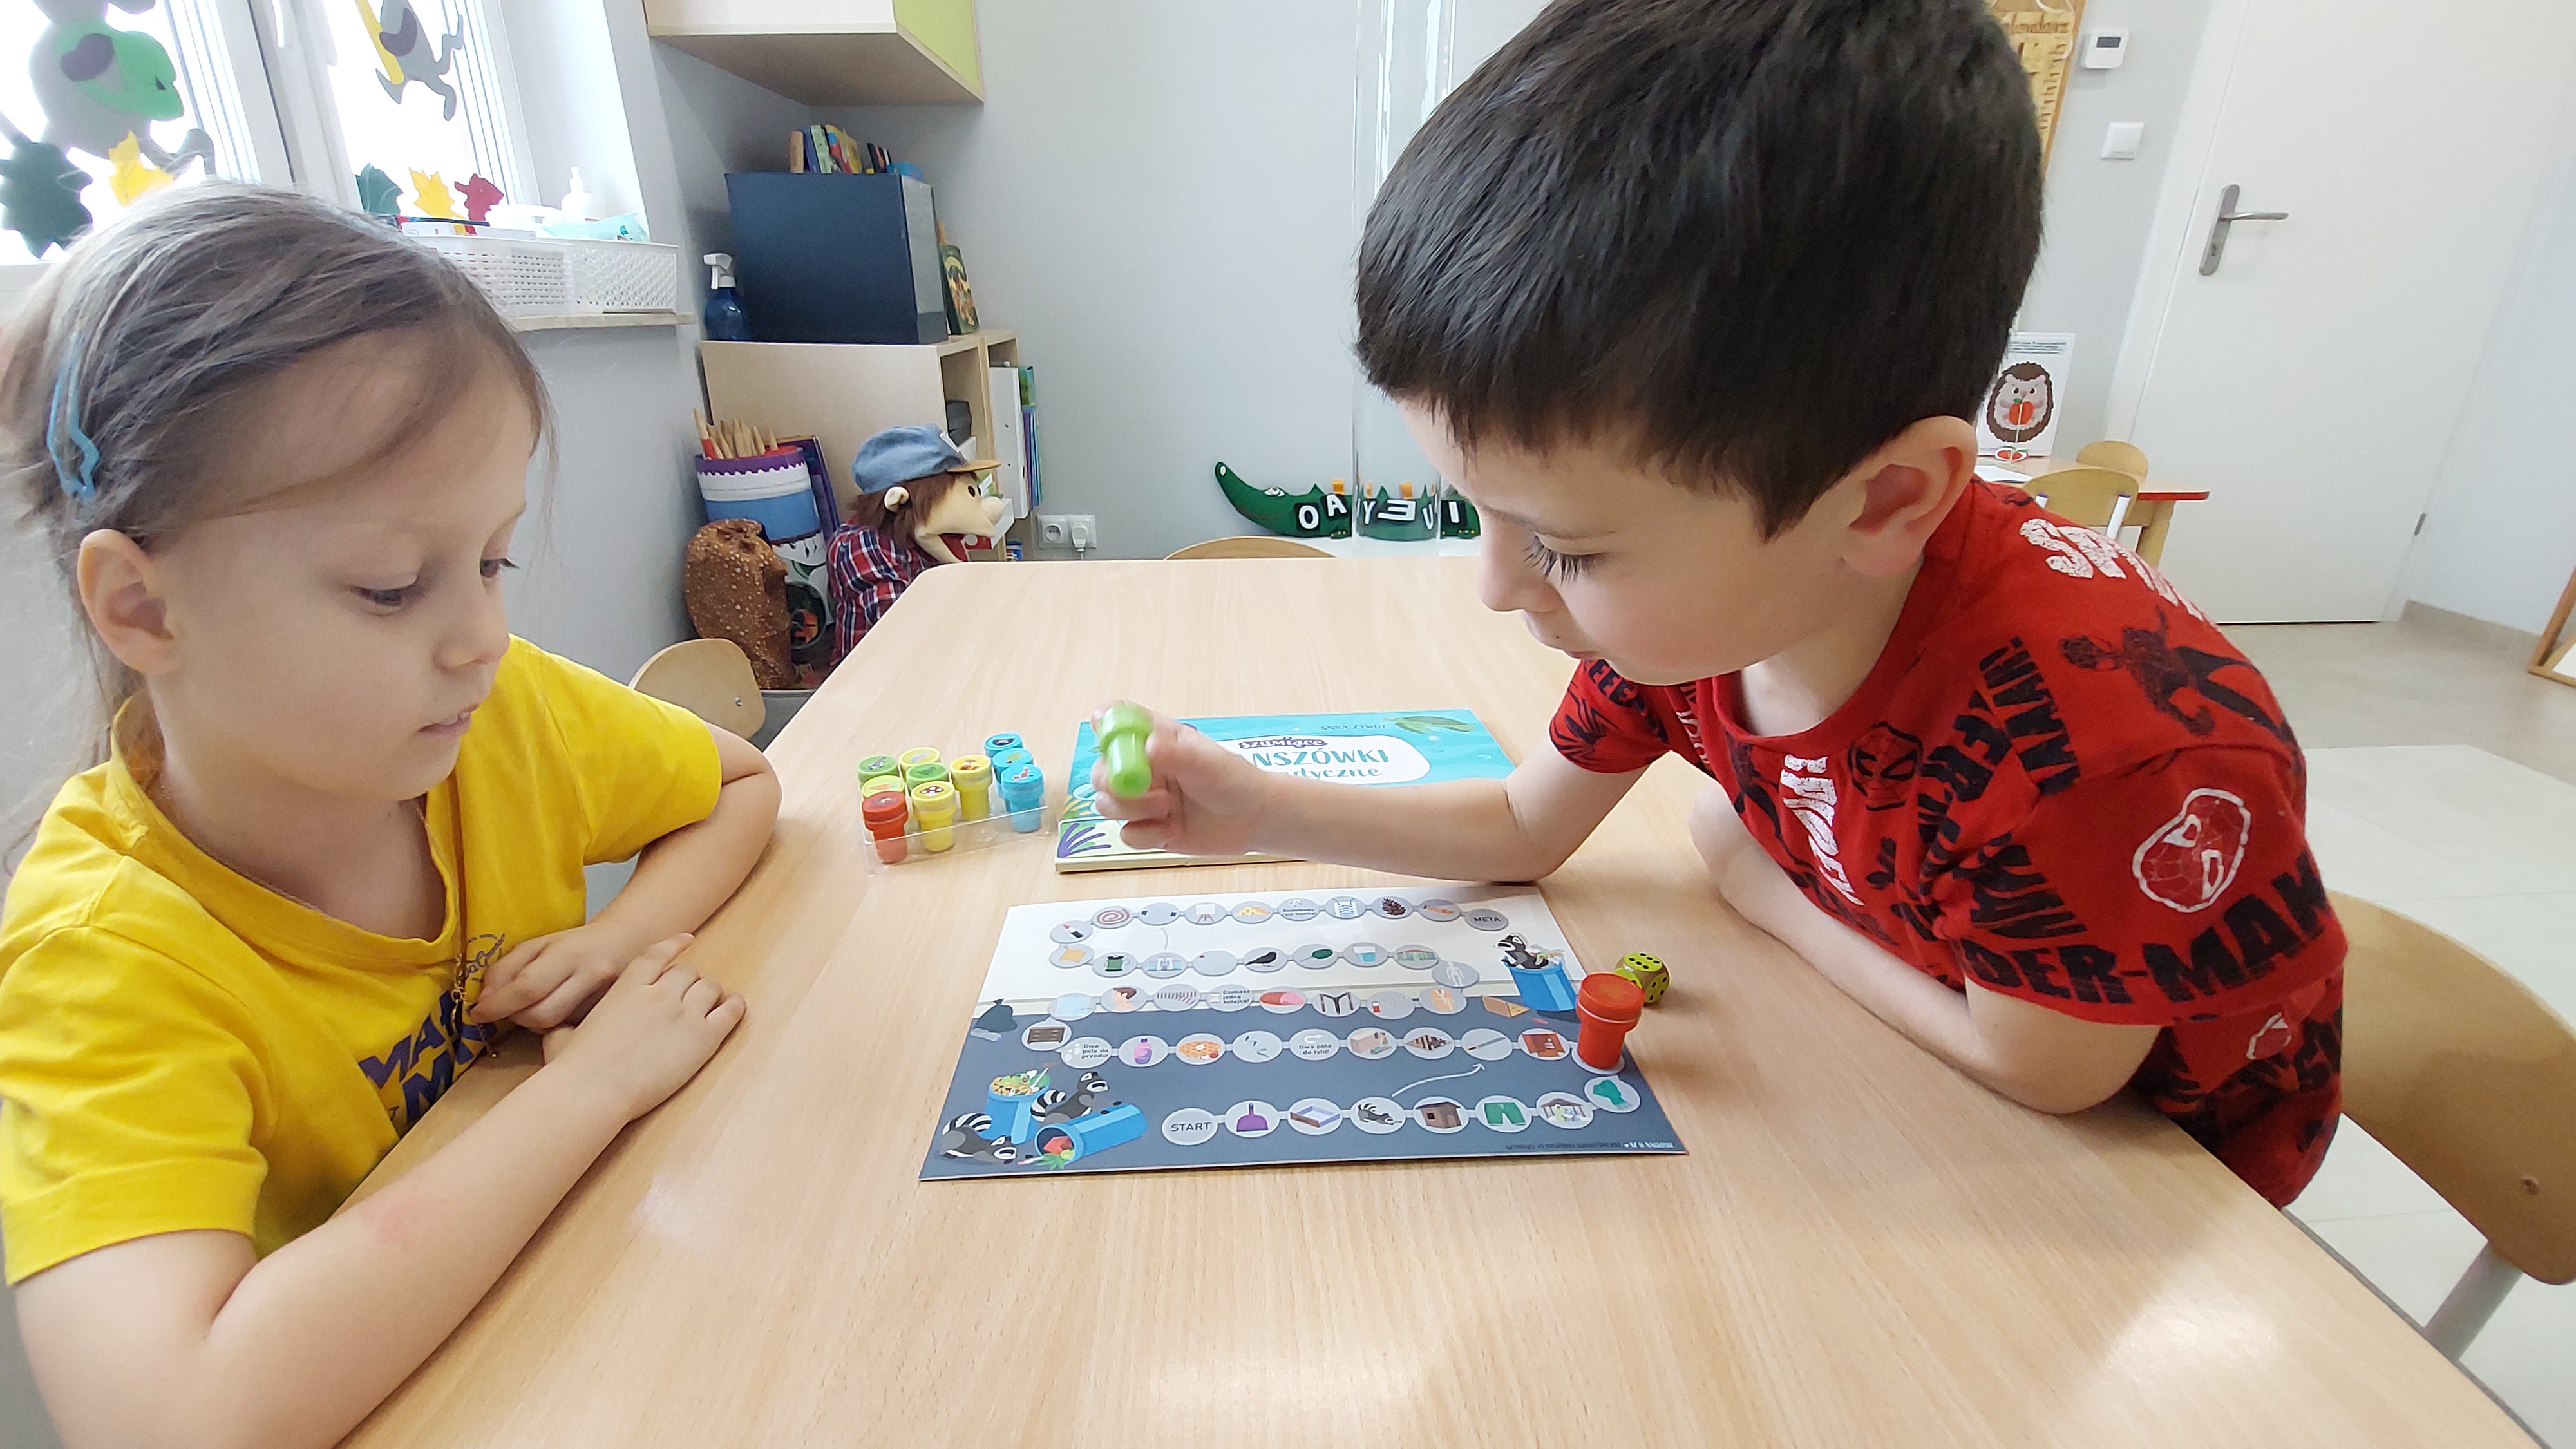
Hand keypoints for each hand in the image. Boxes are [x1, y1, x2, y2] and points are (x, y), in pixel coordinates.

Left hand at [471, 924, 634, 1027]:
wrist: (627, 945)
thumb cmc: (575, 945)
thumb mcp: (537, 945)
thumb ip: (506, 969)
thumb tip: (484, 1001)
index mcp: (570, 954)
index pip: (528, 986)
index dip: (498, 1005)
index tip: (478, 1013)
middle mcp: (591, 978)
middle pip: (541, 1015)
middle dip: (515, 1016)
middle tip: (508, 1008)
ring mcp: (604, 1001)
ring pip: (554, 1027)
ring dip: (532, 1023)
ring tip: (533, 1006)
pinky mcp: (607, 1018)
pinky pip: (568, 1031)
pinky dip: (552, 1027)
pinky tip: (554, 1013)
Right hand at [540, 935, 745, 1119]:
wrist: (593, 1090)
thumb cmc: (573, 1067)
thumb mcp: (562, 1037)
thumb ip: (566, 1027)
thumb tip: (555, 1030)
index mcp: (626, 987)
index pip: (657, 954)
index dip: (674, 944)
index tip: (687, 939)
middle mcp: (659, 992)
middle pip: (687, 971)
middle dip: (690, 980)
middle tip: (690, 994)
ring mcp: (683, 1013)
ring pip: (710, 987)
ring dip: (712, 992)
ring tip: (713, 1002)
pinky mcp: (703, 1038)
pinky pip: (729, 1012)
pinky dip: (735, 1007)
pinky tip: (736, 1007)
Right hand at [1087, 704, 1273, 855]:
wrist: (1253, 820)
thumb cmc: (1232, 780)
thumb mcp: (1206, 761)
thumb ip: (1175, 752)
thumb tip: (1148, 745)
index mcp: (1154, 741)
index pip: (1116, 722)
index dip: (1104, 725)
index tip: (1102, 732)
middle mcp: (1142, 769)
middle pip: (1101, 771)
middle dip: (1113, 782)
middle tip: (1140, 787)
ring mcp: (1142, 800)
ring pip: (1107, 804)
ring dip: (1132, 809)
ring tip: (1167, 808)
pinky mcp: (1147, 830)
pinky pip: (1126, 834)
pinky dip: (1147, 835)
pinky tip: (1173, 829)